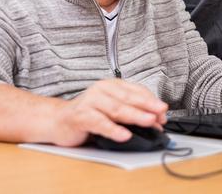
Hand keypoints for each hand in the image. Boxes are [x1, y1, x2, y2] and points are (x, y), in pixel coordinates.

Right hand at [50, 79, 167, 146]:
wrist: (58, 120)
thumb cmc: (87, 113)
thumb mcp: (111, 109)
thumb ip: (131, 112)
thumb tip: (155, 120)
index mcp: (111, 85)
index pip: (136, 90)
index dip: (151, 101)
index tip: (163, 111)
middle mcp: (101, 90)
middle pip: (129, 98)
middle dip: (147, 107)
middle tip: (161, 114)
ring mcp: (89, 102)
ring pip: (116, 109)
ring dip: (135, 116)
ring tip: (149, 121)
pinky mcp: (80, 117)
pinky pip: (99, 123)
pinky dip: (113, 130)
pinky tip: (124, 135)